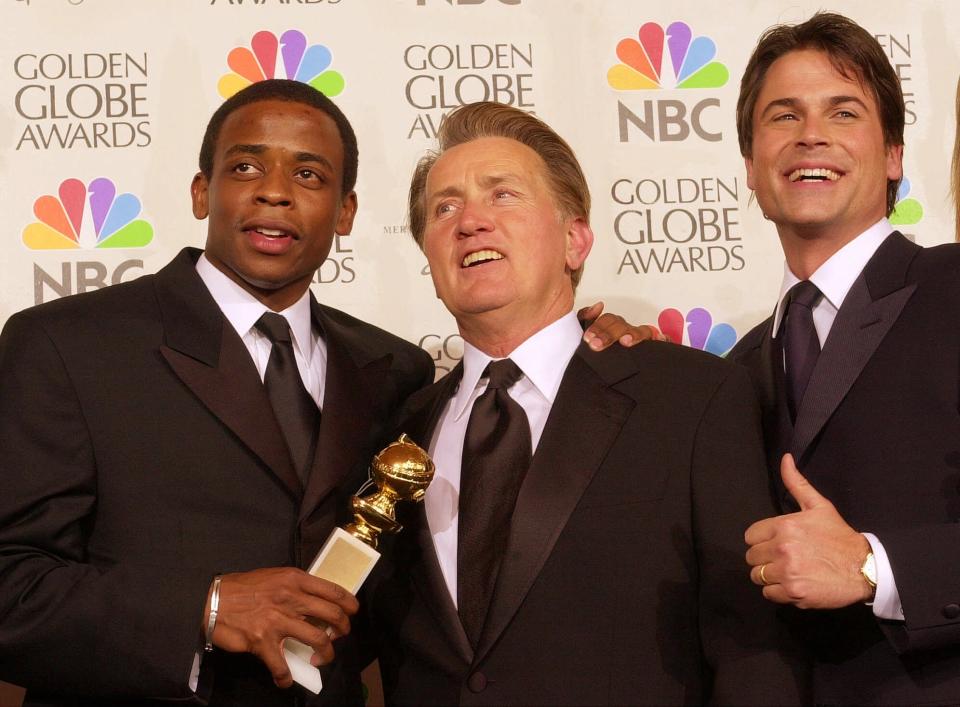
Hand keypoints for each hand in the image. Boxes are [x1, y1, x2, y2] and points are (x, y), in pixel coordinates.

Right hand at [204, 567, 358, 687]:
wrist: (212, 600)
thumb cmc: (243, 587)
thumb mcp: (274, 576)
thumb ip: (295, 586)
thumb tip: (314, 599)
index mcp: (295, 580)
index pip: (333, 591)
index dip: (349, 603)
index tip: (353, 612)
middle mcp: (291, 598)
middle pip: (332, 615)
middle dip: (343, 628)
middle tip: (340, 635)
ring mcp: (279, 621)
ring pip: (317, 639)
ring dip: (325, 653)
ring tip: (321, 658)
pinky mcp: (264, 642)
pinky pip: (282, 666)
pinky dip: (286, 677)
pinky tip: (286, 681)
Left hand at [577, 301, 663, 350]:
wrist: (609, 375)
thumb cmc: (599, 348)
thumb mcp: (588, 334)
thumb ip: (585, 318)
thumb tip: (597, 305)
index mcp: (612, 326)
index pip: (607, 320)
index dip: (597, 327)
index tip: (587, 338)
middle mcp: (627, 330)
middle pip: (622, 324)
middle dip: (609, 334)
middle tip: (596, 345)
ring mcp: (640, 338)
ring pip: (641, 331)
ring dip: (633, 335)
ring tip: (624, 342)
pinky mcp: (653, 349)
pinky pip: (662, 341)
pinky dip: (663, 339)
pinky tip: (660, 339)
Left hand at [744, 454, 872, 608]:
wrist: (864, 568)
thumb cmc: (839, 536)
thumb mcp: (819, 506)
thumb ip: (796, 483)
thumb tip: (785, 458)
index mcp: (784, 526)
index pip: (750, 536)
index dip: (761, 540)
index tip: (775, 543)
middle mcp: (782, 548)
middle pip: (751, 557)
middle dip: (764, 558)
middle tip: (783, 558)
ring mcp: (787, 572)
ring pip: (757, 576)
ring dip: (769, 576)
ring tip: (788, 571)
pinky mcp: (793, 592)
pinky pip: (769, 593)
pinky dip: (778, 591)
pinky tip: (794, 583)